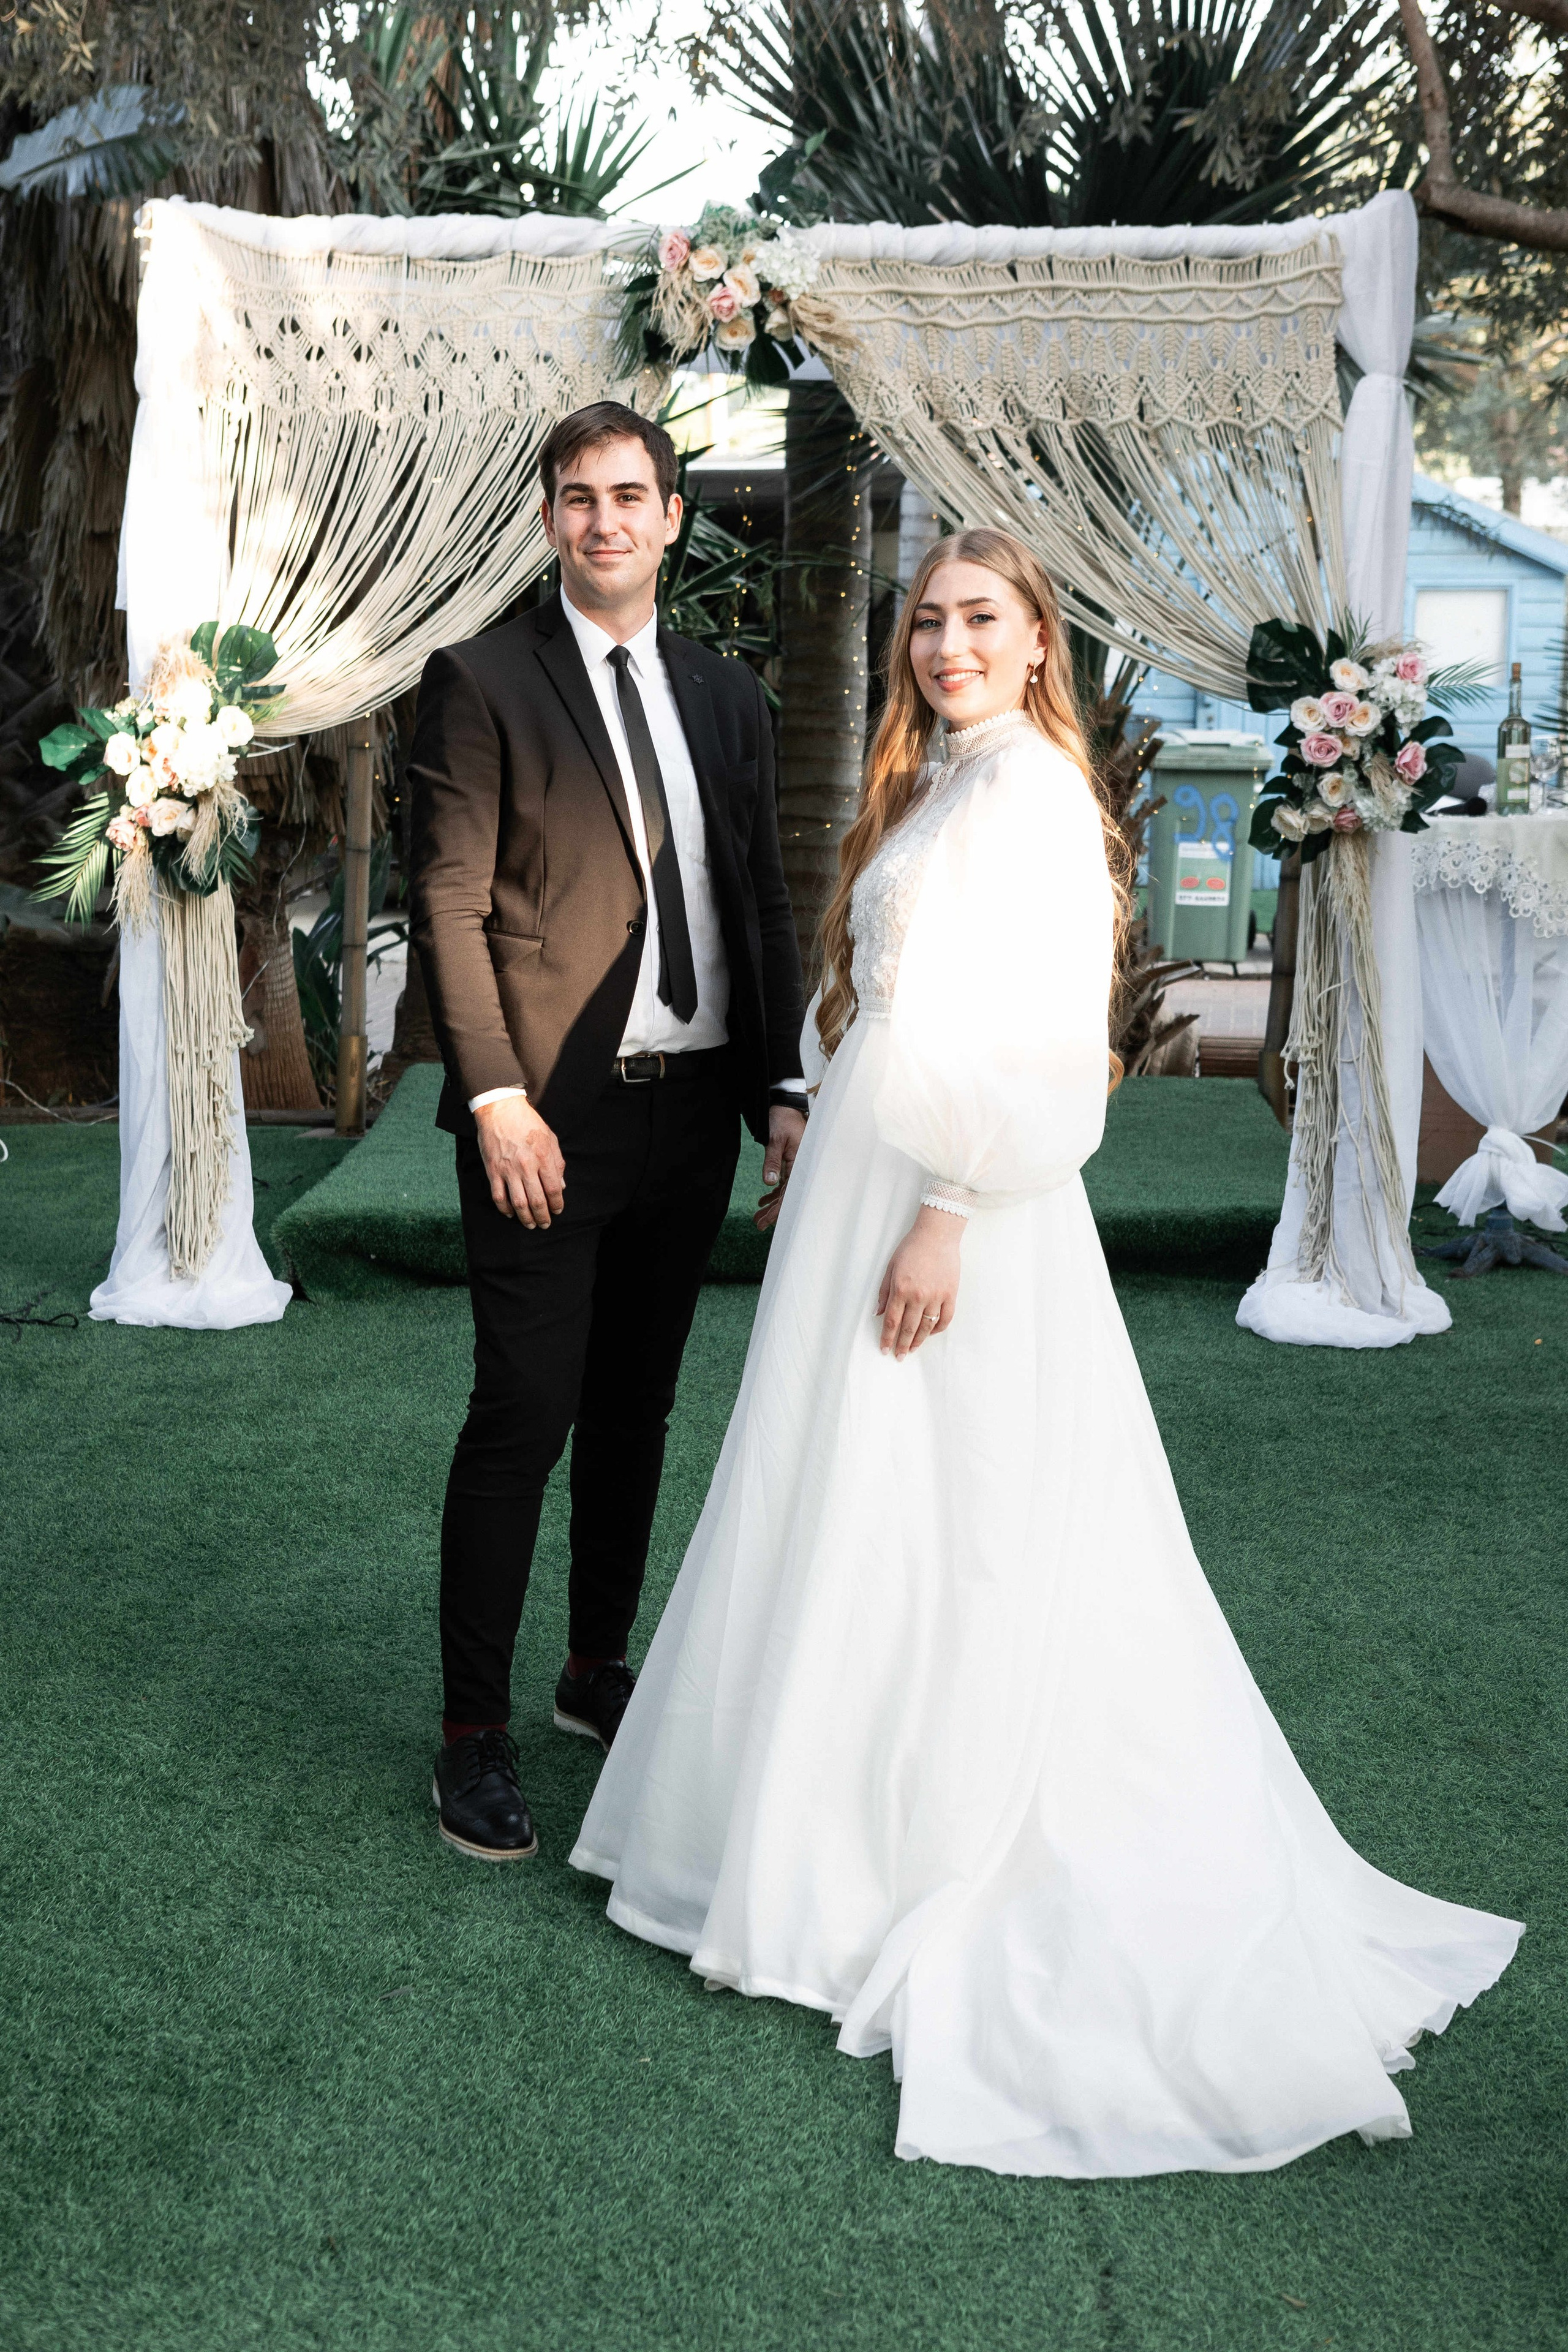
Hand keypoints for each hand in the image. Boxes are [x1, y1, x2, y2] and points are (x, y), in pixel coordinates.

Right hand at [474, 1094, 565, 1227]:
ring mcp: (508, 1170)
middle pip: (537, 1200)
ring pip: (518, 1203)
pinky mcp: (493, 1170)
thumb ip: (557, 1162)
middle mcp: (527, 1166)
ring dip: (525, 1218)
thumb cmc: (528, 1122)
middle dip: (543, 1216)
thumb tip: (561, 1186)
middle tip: (545, 1224)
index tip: (558, 1211)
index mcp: (543, 1157)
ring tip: (530, 1224)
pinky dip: (505, 1209)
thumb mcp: (550, 1138)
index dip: (557, 1204)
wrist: (500, 1109)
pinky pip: (498, 1196)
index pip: (553, 1189)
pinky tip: (511, 1214)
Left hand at [754, 1103, 807, 1231]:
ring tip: (758, 1217)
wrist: (784, 1106)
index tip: (768, 1221)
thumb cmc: (782, 1119)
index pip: (790, 1193)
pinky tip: (762, 1203)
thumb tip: (770, 1183)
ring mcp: (795, 1166)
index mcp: (801, 1163)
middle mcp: (800, 1167)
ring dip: (771, 1205)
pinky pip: (782, 1183)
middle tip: (758, 1225)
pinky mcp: (789, 1163)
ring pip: (783, 1191)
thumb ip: (772, 1161)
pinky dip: (772, 1193)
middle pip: (787, 1196)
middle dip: (773, 1212)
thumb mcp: (775, 1140)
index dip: (779, 1209)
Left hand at [876, 1206, 962, 1358]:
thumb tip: (878, 1313)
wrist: (937, 1235)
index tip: (884, 1349)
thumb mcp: (891, 1267)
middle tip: (899, 1356)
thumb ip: (884, 1292)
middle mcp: (918, 1296)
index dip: (887, 1338)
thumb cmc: (911, 1248)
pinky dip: (937, 1329)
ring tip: (912, 1350)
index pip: (892, 1321)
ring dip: (918, 1341)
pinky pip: (945, 1318)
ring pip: (926, 1327)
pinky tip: (930, 1333)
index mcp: (901, 1289)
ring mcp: (936, 1296)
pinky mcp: (950, 1294)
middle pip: (908, 1328)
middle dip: (902, 1345)